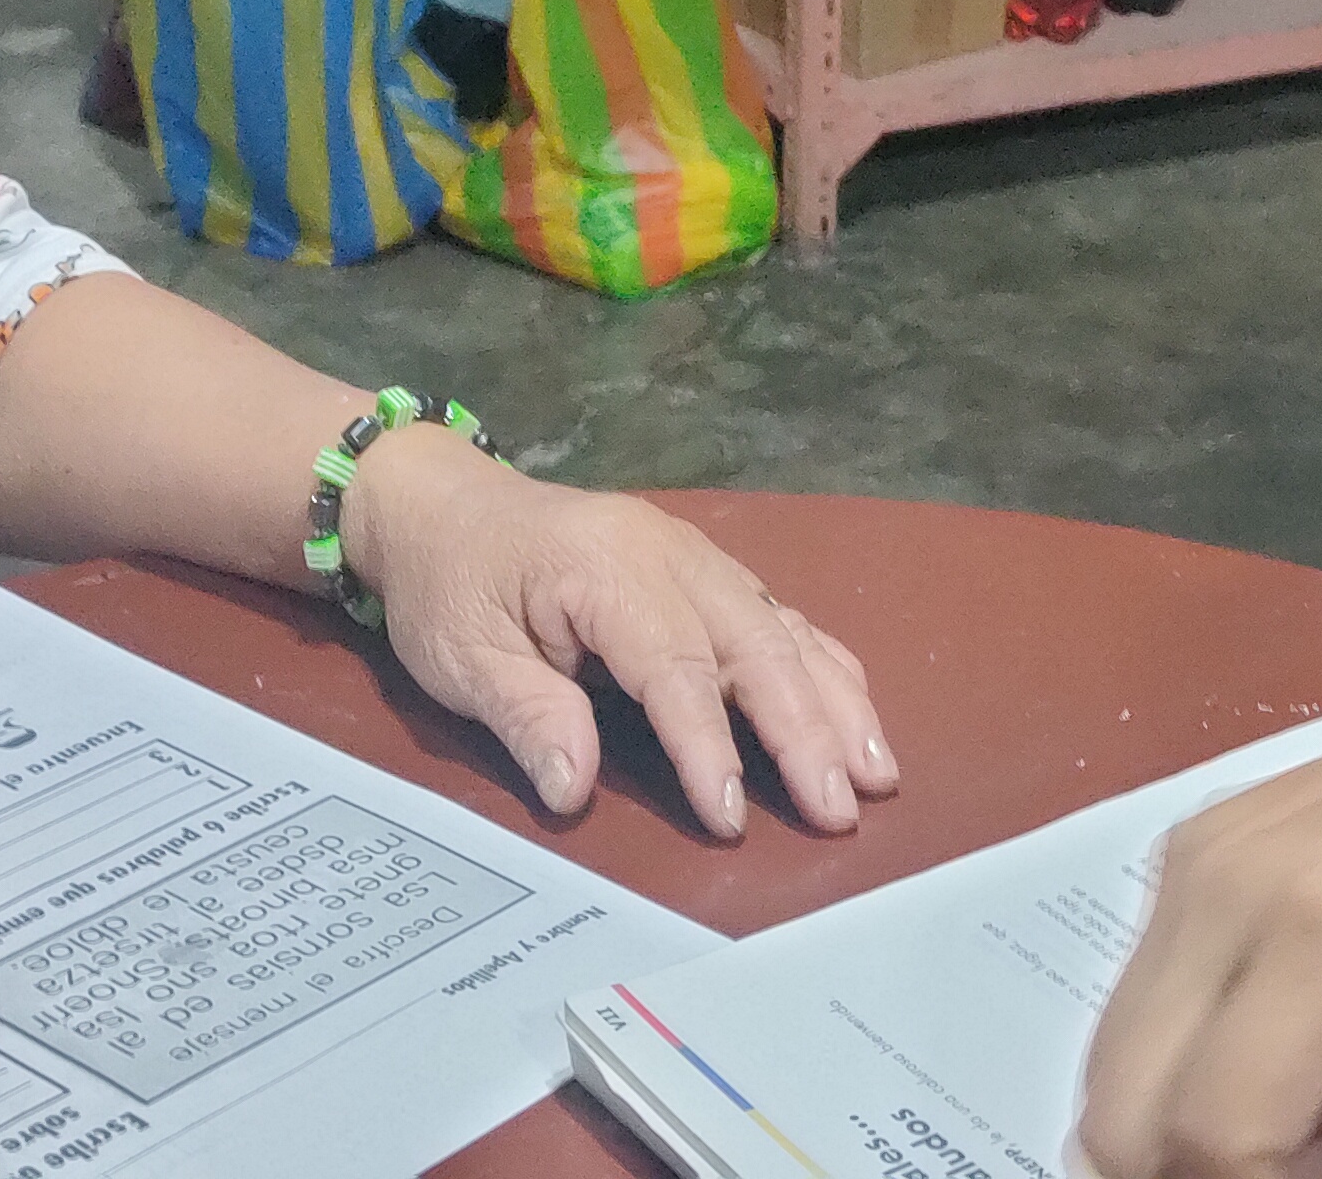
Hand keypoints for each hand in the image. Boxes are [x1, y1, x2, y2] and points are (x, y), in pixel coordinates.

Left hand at [343, 434, 902, 838]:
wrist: (444, 506)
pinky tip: (857, 720)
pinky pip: (782, 618)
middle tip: (837, 809)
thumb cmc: (449, 584)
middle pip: (755, 643)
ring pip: (784, 630)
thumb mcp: (459, 656)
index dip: (707, 744)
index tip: (728, 815)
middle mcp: (670, 554)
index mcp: (605, 568)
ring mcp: (698, 558)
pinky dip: (826, 671)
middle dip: (805, 730)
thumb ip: (526, 715)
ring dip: (836, 704)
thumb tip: (577, 789)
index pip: (673, 665)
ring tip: (877, 775)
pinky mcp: (709, 574)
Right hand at [1075, 661, 1321, 1178]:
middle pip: (1124, 1115)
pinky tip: (1298, 1061)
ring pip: (1114, 1065)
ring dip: (1187, 1133)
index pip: (1215, 1136)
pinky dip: (1187, 1070)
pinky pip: (1139, 1003)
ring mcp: (1192, 862)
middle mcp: (1223, 894)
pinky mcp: (1189, 848)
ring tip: (1317, 1126)